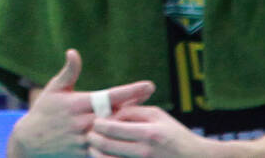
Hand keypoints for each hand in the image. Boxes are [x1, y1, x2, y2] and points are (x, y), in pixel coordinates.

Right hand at [9, 49, 154, 157]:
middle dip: (137, 108)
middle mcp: (84, 121)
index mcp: (78, 103)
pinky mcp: (85, 154)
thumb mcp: (54, 90)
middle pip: (118, 115)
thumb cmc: (44, 111)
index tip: (150, 86)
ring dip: (132, 129)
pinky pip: (107, 151)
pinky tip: (134, 145)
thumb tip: (73, 52)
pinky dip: (121, 147)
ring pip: (115, 135)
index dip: (131, 91)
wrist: (30, 141)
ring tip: (150, 124)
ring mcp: (85, 139)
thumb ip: (68, 72)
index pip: (110, 96)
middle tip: (153, 101)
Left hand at [87, 103, 204, 156]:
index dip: (98, 124)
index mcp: (148, 133)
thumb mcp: (158, 116)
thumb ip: (133, 111)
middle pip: (106, 145)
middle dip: (93, 138)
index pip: (112, 127)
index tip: (95, 122)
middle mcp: (145, 152)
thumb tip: (109, 112)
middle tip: (90, 134)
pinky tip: (105, 157)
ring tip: (94, 147)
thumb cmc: (175, 135)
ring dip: (96, 154)